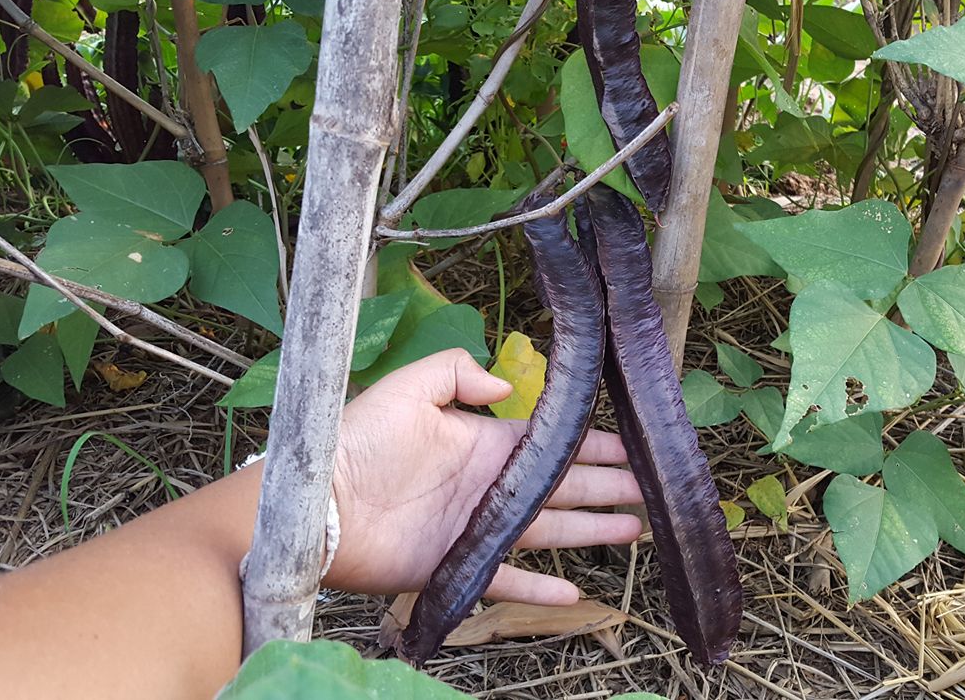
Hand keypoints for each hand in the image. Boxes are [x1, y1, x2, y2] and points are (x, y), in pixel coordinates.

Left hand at [325, 349, 642, 604]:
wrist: (315, 505)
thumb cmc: (356, 442)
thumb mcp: (407, 388)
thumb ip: (456, 372)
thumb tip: (504, 386)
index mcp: (483, 443)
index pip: (550, 444)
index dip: (592, 446)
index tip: (630, 447)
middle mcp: (489, 486)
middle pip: (562, 488)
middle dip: (606, 488)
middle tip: (649, 492)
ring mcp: (476, 528)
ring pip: (549, 531)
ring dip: (590, 532)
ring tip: (633, 531)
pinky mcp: (457, 565)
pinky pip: (509, 579)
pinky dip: (540, 589)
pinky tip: (575, 592)